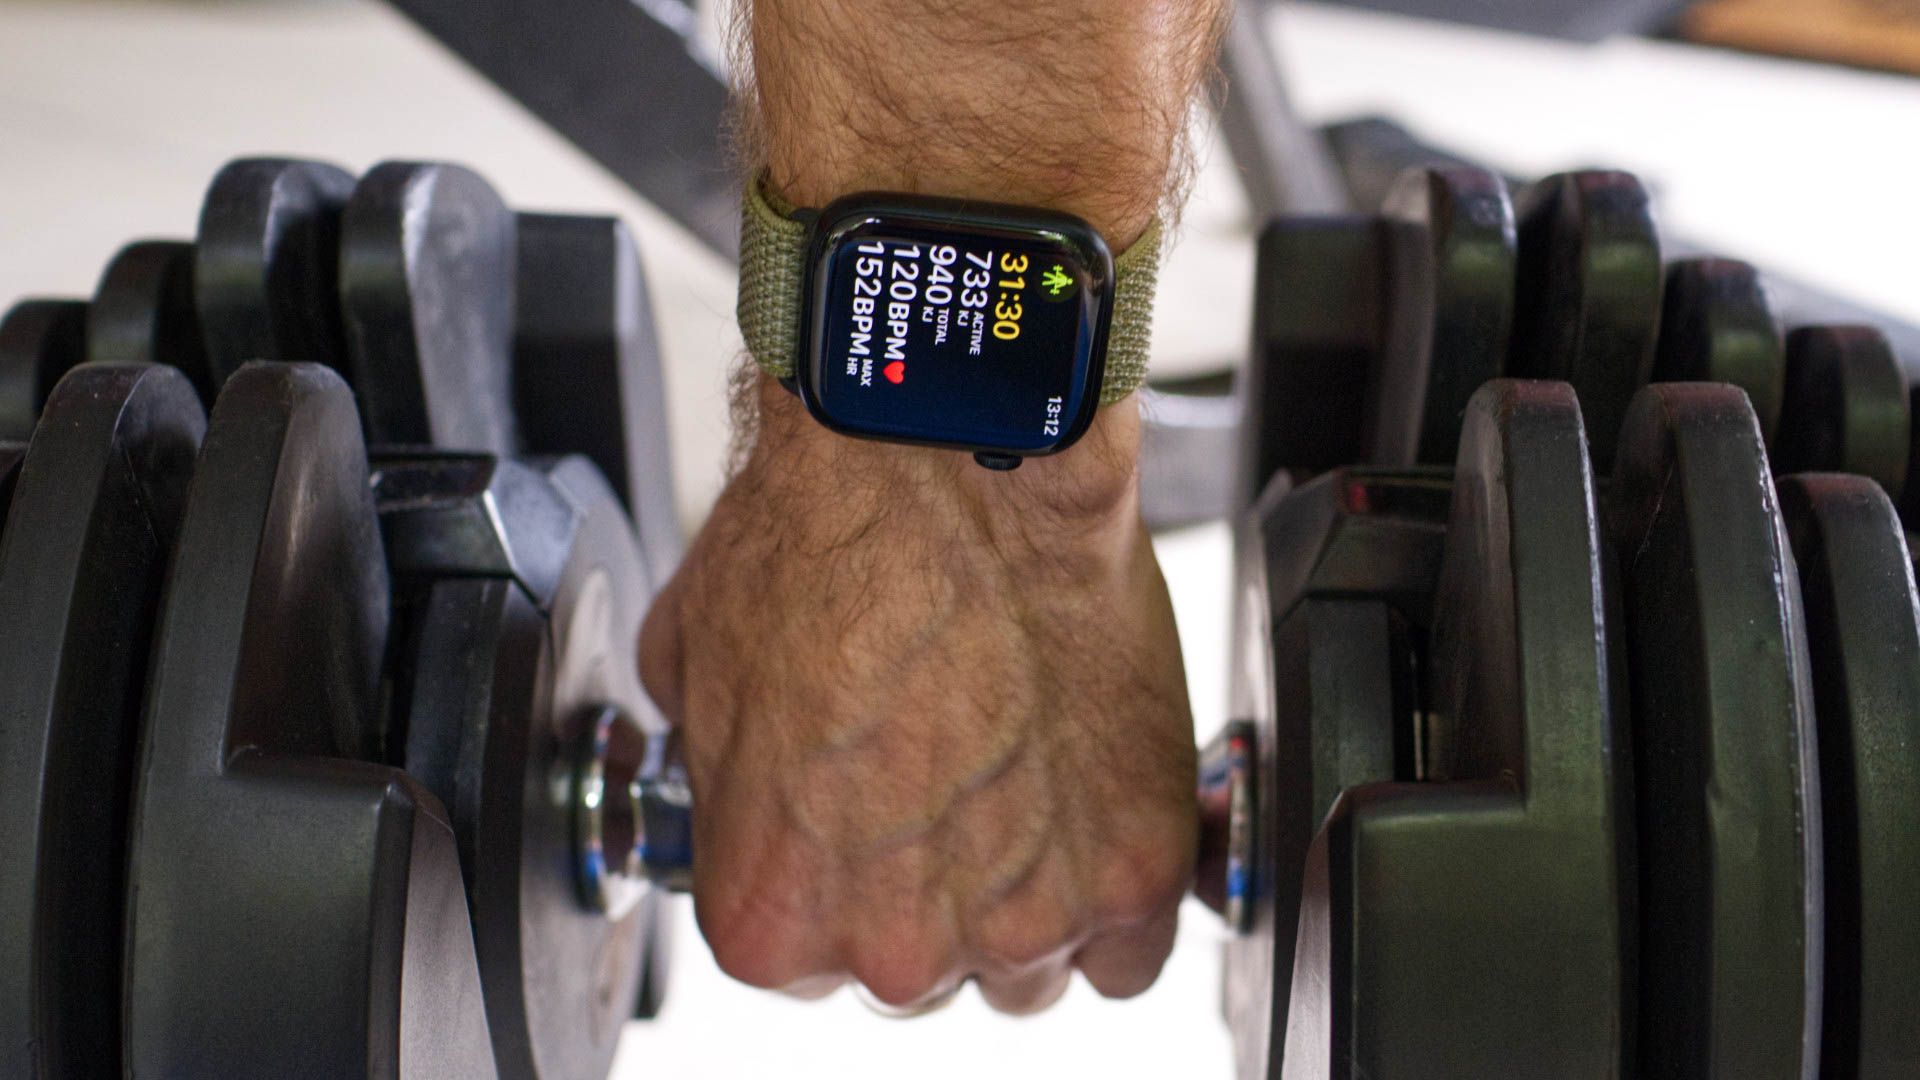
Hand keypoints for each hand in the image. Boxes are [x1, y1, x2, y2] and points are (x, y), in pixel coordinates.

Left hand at [639, 375, 1195, 1013]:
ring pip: (1028, 965)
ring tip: (1023, 780)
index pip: (802, 955)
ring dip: (1025, 895)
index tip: (864, 825)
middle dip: (929, 890)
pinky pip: (1129, 949)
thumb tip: (729, 782)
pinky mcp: (1132, 871)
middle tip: (949, 783)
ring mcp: (1024, 921)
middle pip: (917, 969)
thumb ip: (717, 777)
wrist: (953, 461)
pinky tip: (1088, 813)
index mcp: (771, 915)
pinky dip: (1115, 893)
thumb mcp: (694, 665)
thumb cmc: (827, 540)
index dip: (834, 878)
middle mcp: (894, 948)